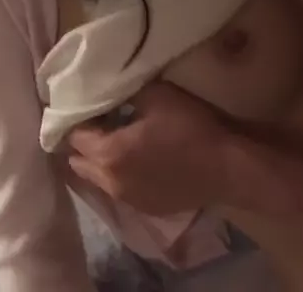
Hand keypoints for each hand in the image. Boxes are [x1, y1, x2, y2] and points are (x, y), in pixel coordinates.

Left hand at [66, 83, 233, 215]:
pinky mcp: (146, 208)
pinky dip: (122, 176)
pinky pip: (120, 190)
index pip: (74, 135)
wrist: (228, 167)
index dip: (81, 118)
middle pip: (79, 162)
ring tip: (121, 143)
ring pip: (98, 179)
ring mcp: (127, 200)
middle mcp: (109, 182)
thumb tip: (110, 93)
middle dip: (85, 143)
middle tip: (102, 124)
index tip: (95, 106)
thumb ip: (126, 93)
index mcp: (107, 154)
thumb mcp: (157, 96)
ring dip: (102, 162)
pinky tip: (141, 163)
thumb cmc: (191, 127)